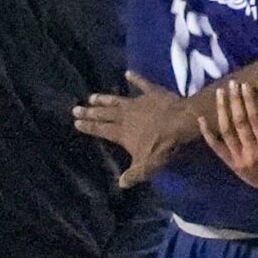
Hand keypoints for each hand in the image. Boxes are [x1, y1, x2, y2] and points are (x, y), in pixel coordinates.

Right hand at [75, 73, 190, 186]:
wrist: (181, 122)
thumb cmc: (163, 145)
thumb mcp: (147, 165)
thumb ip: (133, 174)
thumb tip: (121, 184)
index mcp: (121, 133)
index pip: (100, 129)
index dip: (88, 126)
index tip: (77, 122)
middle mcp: (125, 116)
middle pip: (104, 114)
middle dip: (90, 112)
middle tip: (76, 108)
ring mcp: (138, 102)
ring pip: (116, 100)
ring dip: (104, 98)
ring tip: (92, 96)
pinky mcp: (152, 93)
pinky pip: (142, 84)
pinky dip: (135, 78)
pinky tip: (128, 73)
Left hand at [198, 79, 257, 204]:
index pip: (255, 121)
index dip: (249, 103)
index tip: (245, 86)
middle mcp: (250, 154)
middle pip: (239, 124)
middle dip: (235, 102)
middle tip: (231, 84)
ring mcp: (238, 160)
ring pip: (225, 132)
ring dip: (221, 111)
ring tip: (220, 93)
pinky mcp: (230, 164)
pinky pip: (215, 148)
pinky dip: (207, 133)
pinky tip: (201, 118)